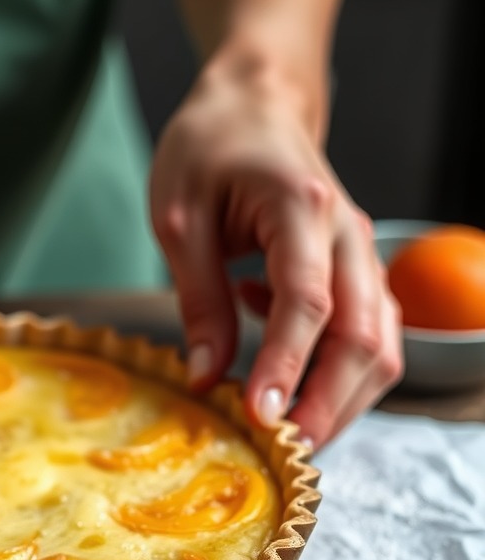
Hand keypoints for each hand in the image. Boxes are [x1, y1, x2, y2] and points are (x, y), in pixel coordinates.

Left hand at [150, 70, 401, 448]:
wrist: (254, 105)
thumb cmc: (210, 150)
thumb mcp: (179, 219)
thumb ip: (198, 298)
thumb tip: (206, 377)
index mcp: (302, 208)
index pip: (307, 303)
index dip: (285, 368)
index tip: (260, 420)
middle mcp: (348, 235)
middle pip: (363, 336)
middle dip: (328, 404)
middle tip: (285, 454)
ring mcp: (361, 255)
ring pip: (381, 345)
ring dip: (342, 400)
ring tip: (289, 435)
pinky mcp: (357, 273)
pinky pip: (369, 336)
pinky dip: (338, 372)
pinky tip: (280, 364)